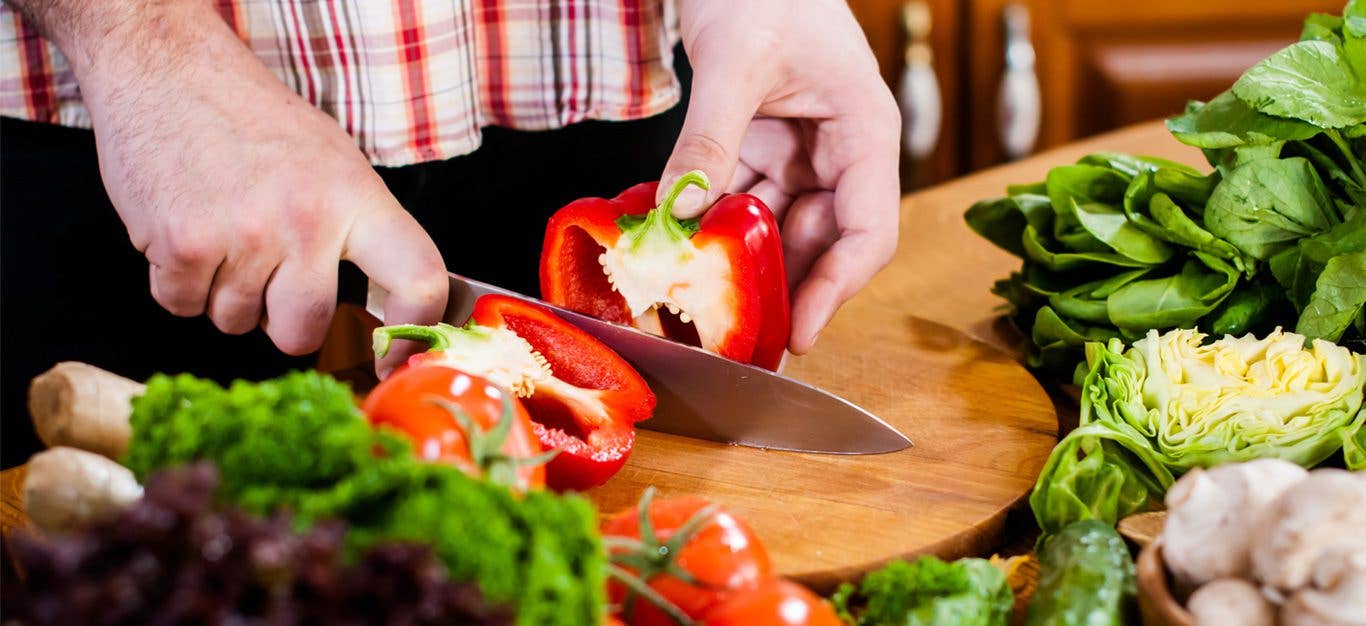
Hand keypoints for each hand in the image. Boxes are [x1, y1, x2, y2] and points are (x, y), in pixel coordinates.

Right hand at [44, 0, 446, 366]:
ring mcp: (244, 235)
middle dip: (282, 322)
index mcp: (357, 198)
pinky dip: (178, 283)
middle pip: (303, 331)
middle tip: (269, 276)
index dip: (413, 335)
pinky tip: (187, 232)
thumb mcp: (335, 163)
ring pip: (236, 323)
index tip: (394, 358)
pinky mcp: (181, 247)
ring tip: (223, 230)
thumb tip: (390, 306)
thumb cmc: (255, 120)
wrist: (168, 70)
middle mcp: (307, 220)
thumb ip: (361, 232)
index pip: (419, 279)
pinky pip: (183, 307)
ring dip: (225, 294)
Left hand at [661, 0, 900, 353]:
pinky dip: (713, 228)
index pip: (867, 232)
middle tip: (738, 339)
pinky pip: (741, 203)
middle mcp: (839, 153)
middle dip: (782, 291)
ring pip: (777, 232)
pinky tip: (681, 254)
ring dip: (742, 266)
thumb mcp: (736, 61)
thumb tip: (680, 211)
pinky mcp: (761, 149)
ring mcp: (799, 154)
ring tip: (704, 309)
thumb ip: (711, 136)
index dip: (838, 288)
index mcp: (864, 133)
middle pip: (820, 244)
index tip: (800, 333)